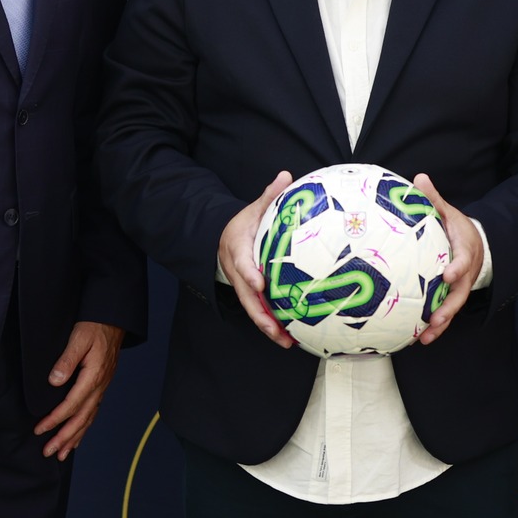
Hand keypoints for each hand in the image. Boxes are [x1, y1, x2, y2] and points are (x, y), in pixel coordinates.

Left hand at [33, 321, 125, 460]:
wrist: (113, 319)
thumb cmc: (95, 326)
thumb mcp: (78, 338)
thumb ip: (67, 360)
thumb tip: (54, 380)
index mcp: (93, 376)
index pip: (71, 405)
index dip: (55, 419)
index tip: (40, 429)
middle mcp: (99, 386)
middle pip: (81, 419)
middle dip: (65, 438)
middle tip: (49, 452)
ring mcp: (102, 387)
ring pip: (89, 419)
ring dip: (75, 438)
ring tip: (62, 454)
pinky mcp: (101, 385)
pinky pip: (93, 412)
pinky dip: (85, 427)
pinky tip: (77, 437)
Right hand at [218, 171, 294, 347]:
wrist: (225, 241)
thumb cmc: (244, 225)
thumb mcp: (254, 209)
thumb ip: (269, 196)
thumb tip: (286, 175)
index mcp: (238, 249)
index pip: (242, 263)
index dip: (249, 273)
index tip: (259, 282)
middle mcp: (239, 273)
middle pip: (247, 298)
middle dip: (260, 316)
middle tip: (277, 329)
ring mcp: (243, 288)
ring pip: (254, 311)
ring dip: (268, 328)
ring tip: (288, 342)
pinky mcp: (251, 296)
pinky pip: (261, 312)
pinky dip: (273, 326)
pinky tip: (292, 337)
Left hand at [412, 173, 483, 344]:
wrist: (476, 246)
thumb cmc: (458, 229)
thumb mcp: (449, 212)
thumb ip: (434, 199)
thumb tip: (419, 178)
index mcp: (464, 252)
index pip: (463, 261)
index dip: (457, 268)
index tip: (447, 274)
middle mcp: (464, 275)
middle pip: (459, 294)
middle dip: (448, 308)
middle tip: (436, 318)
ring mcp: (459, 289)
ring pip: (452, 309)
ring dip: (441, 324)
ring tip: (425, 337)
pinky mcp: (451, 298)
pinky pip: (444, 314)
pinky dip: (434, 327)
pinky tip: (417, 339)